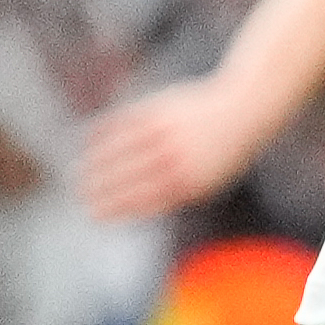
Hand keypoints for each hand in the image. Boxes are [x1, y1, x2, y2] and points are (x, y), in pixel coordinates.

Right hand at [77, 79, 268, 221]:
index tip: (94, 215)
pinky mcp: (162, 109)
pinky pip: (127, 122)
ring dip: (97, 162)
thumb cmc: (221, 154)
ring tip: (80, 171)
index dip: (115, 209)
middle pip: (129, 177)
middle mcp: (176, 159)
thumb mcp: (204, 182)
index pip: (143, 200)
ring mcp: (167, 133)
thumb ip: (173, 195)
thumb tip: (137, 210)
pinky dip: (106, 131)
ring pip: (123, 150)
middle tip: (80, 197)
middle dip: (101, 189)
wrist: (244, 110)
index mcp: (189, 183)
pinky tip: (90, 139)